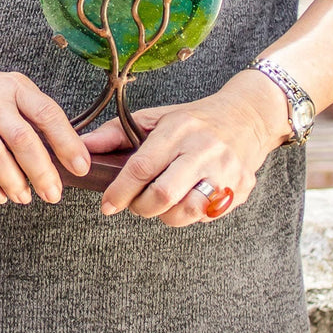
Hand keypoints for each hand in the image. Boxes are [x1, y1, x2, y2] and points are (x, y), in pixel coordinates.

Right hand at [0, 55, 90, 205]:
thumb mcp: (9, 89)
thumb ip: (33, 116)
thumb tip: (65, 152)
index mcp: (15, 87)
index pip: (47, 113)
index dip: (67, 142)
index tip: (81, 167)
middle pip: (21, 138)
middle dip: (41, 171)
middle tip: (53, 193)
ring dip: (13, 181)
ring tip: (25, 197)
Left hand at [79, 71, 291, 225]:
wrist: (248, 117)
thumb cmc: (194, 120)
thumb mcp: (156, 117)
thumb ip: (117, 132)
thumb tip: (84, 146)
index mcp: (178, 130)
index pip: (142, 167)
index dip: (120, 191)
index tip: (107, 205)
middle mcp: (204, 150)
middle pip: (164, 194)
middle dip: (141, 207)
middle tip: (135, 205)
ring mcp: (226, 170)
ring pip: (188, 211)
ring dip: (166, 216)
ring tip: (160, 204)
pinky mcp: (241, 188)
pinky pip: (209, 215)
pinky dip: (192, 215)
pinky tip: (185, 200)